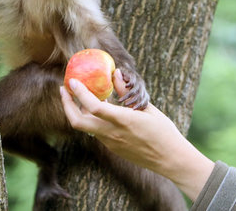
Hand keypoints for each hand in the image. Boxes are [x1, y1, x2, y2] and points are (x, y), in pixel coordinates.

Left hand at [59, 70, 214, 200]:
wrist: (171, 161)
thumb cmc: (163, 132)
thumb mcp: (147, 108)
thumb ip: (127, 93)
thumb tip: (115, 74)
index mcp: (123, 121)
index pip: (94, 107)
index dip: (80, 94)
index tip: (72, 81)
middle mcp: (113, 134)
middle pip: (78, 122)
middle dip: (67, 105)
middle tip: (64, 89)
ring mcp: (111, 143)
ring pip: (85, 126)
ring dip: (78, 111)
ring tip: (80, 95)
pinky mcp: (112, 148)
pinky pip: (96, 131)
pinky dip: (91, 118)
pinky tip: (97, 108)